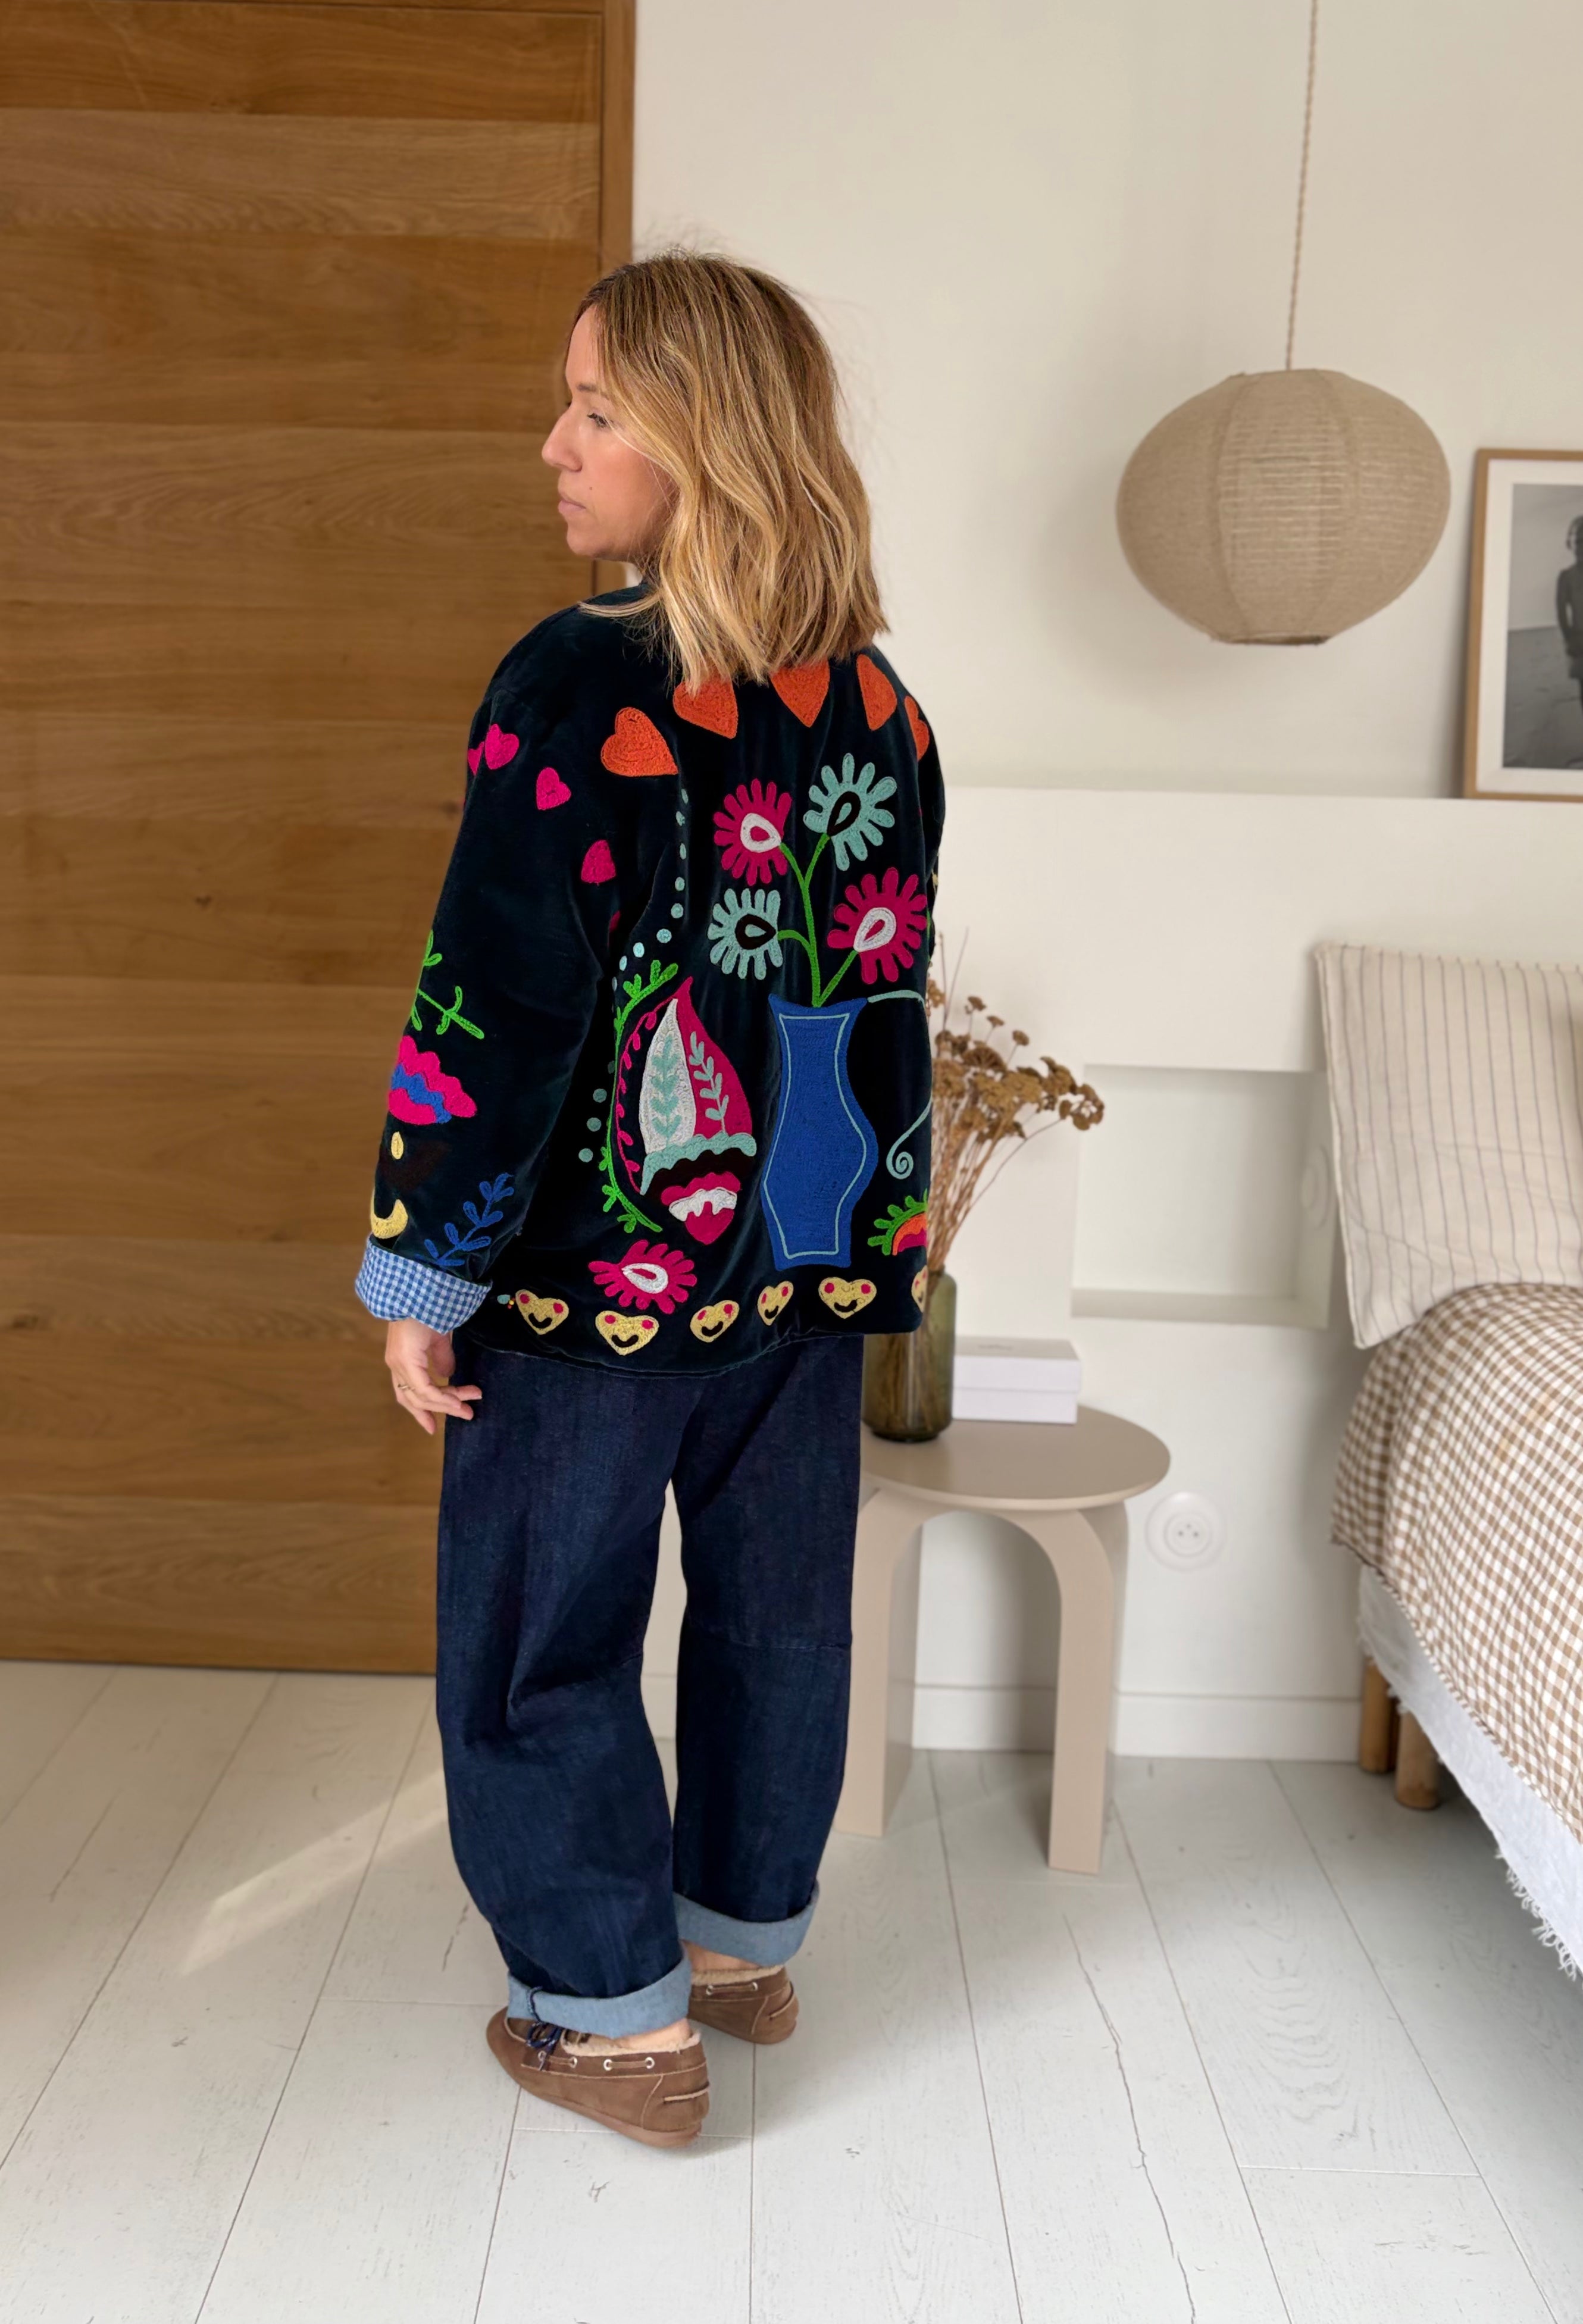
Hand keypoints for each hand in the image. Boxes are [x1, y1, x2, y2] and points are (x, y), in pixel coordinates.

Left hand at [384, 1318, 481, 1434]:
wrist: (420, 1291)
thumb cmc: (428, 1309)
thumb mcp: (438, 1338)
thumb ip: (441, 1358)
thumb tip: (448, 1375)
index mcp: (401, 1360)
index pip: (407, 1393)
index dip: (420, 1411)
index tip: (433, 1427)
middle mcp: (397, 1365)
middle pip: (415, 1400)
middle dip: (441, 1410)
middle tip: (466, 1414)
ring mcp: (400, 1363)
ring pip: (422, 1397)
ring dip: (448, 1404)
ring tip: (469, 1406)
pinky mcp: (407, 1361)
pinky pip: (425, 1389)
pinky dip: (443, 1398)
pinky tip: (458, 1399)